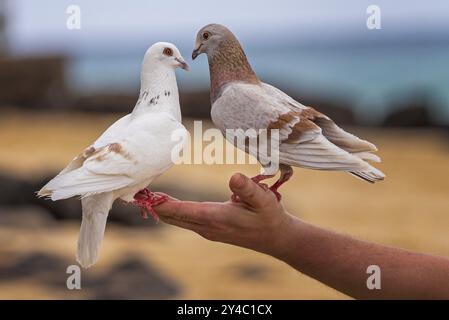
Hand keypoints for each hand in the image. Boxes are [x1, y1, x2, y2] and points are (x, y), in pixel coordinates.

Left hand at [155, 173, 295, 256]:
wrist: (276, 238)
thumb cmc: (269, 217)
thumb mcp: (264, 200)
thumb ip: (248, 189)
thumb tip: (233, 176)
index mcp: (216, 218)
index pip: (181, 211)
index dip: (160, 203)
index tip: (141, 195)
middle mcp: (207, 227)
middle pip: (172, 217)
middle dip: (153, 205)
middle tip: (132, 192)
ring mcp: (207, 230)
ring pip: (176, 220)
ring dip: (160, 208)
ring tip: (142, 196)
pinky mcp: (210, 229)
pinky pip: (183, 220)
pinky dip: (171, 211)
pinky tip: (164, 204)